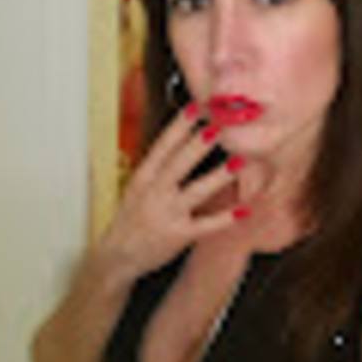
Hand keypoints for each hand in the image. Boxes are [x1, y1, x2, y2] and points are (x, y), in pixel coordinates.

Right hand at [99, 101, 247, 282]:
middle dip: (199, 144)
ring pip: (196, 191)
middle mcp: (154, 192)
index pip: (163, 146)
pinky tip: (243, 209)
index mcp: (144, 176)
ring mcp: (167, 214)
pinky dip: (225, 218)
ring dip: (218, 176)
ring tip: (238, 161)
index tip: (195, 106)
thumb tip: (185, 138)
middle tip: (219, 125)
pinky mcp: (178, 235)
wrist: (117, 255)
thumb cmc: (132, 216)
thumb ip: (160, 165)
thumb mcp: (139, 185)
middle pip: (179, 163)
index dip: (179, 125)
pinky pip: (205, 225)